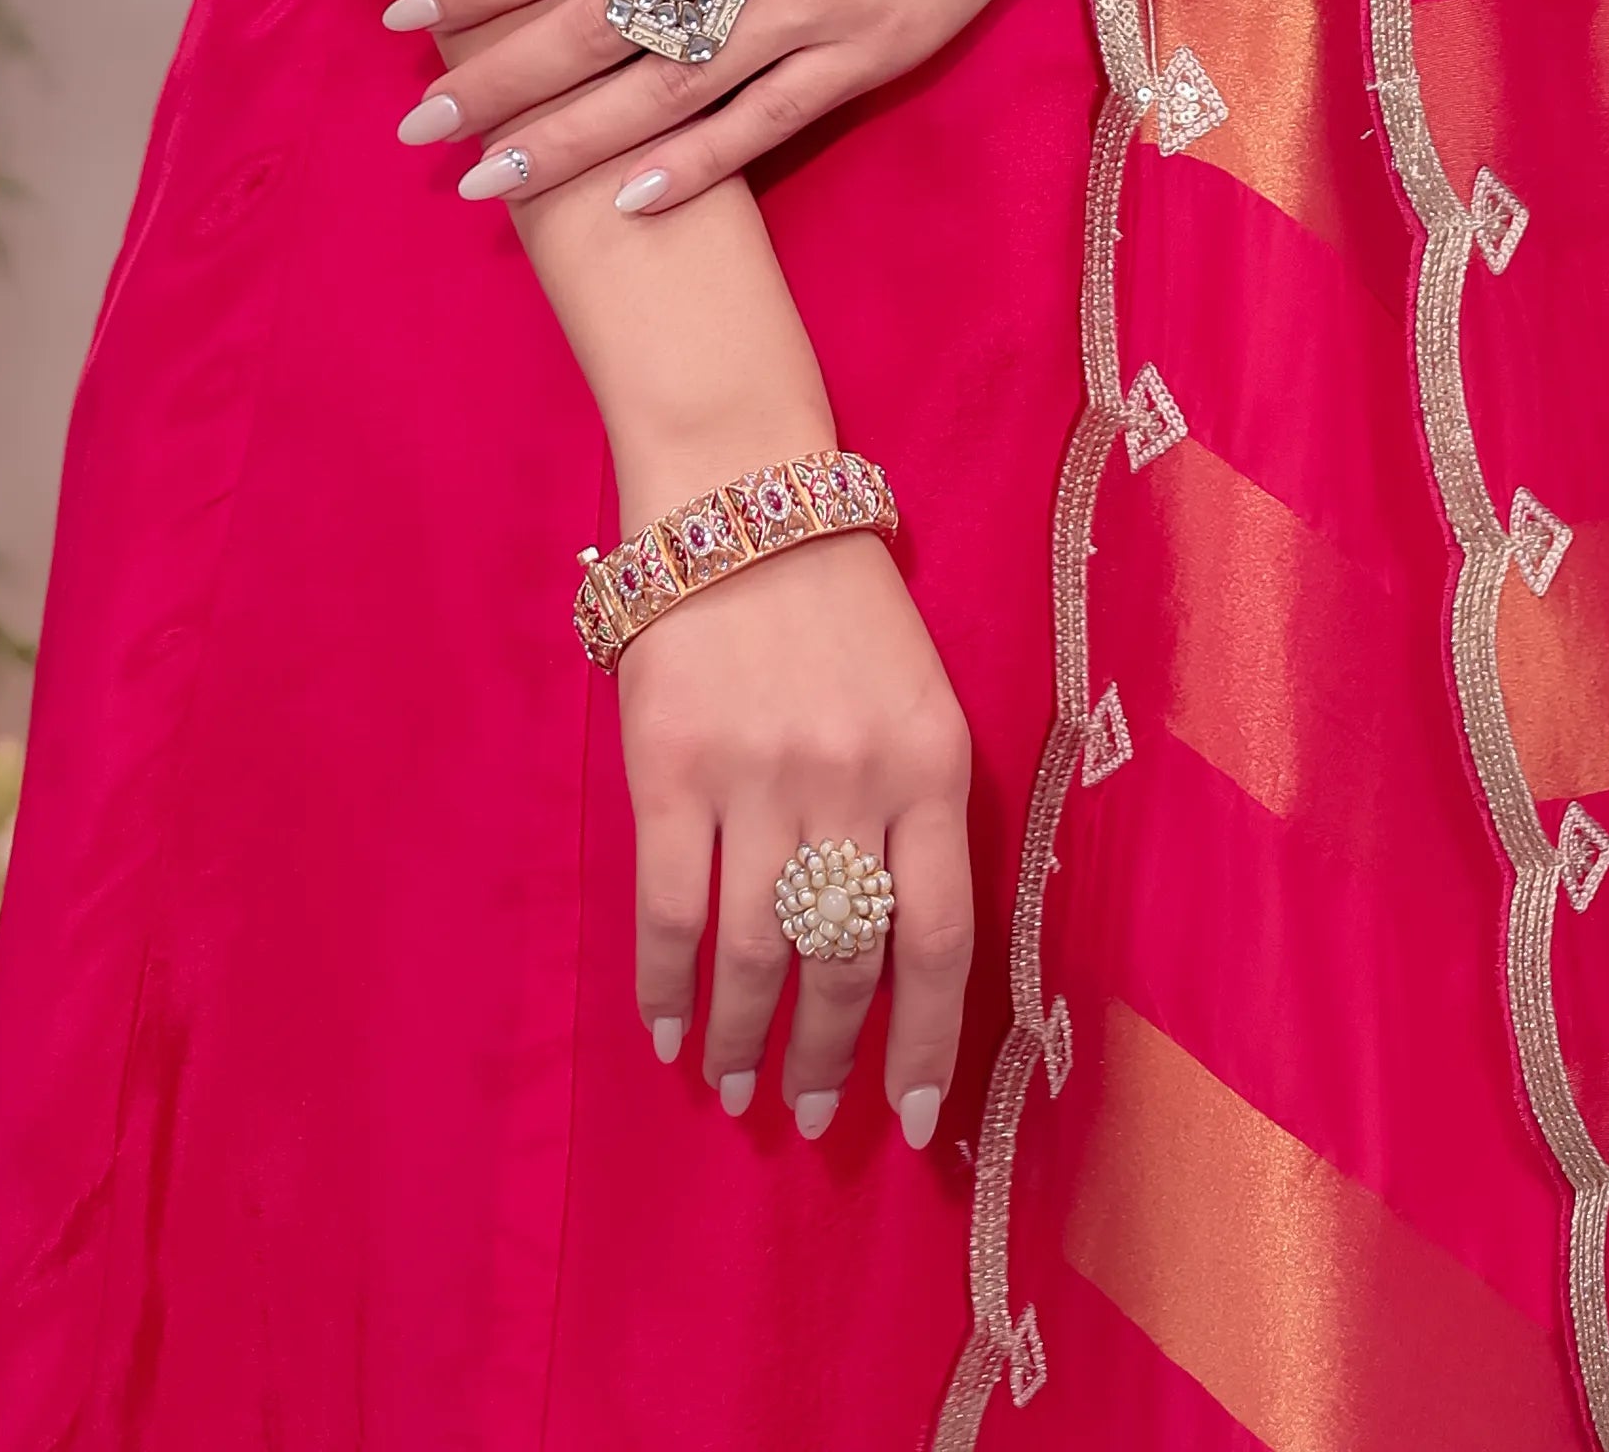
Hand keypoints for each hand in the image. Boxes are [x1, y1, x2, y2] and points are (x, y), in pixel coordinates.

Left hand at [392, 0, 1317, 215]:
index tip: (408, 15)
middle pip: (595, 31)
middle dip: (498, 84)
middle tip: (418, 129)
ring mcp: (806, 13)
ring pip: (665, 96)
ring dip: (570, 145)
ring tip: (490, 184)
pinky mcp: (866, 55)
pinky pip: (766, 126)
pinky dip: (697, 169)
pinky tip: (630, 202)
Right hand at [614, 511, 971, 1138]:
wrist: (743, 492)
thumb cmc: (839, 601)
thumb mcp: (917, 694)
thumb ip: (915, 807)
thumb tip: (901, 956)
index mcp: (933, 763)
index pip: (942, 939)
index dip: (928, 1042)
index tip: (914, 1117)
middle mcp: (853, 780)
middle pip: (847, 959)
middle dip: (831, 1057)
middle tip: (814, 1115)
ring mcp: (759, 777)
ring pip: (758, 952)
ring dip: (747, 1037)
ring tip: (739, 1084)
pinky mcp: (672, 768)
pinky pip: (672, 911)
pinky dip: (666, 986)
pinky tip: (666, 1028)